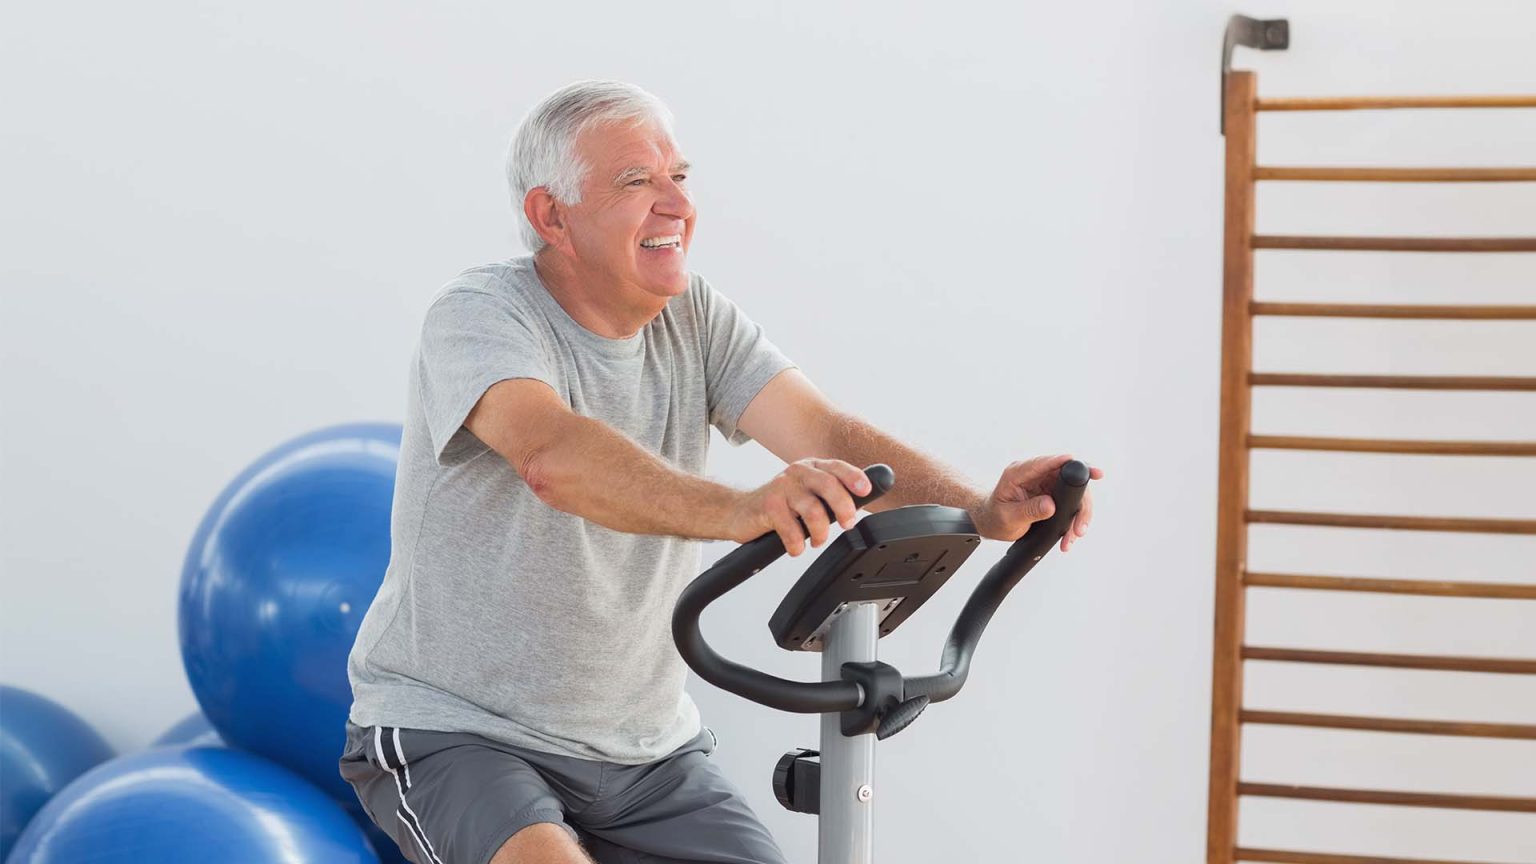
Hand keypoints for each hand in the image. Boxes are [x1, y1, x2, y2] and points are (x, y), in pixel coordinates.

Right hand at [731, 458, 871, 554]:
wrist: (741, 510)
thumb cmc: (781, 504)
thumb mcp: (808, 493)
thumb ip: (831, 497)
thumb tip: (858, 508)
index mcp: (812, 467)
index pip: (837, 467)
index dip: (854, 478)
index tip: (866, 491)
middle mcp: (798, 472)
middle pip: (828, 485)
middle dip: (843, 508)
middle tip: (847, 524)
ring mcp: (782, 487)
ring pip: (812, 510)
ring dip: (820, 532)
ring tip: (816, 540)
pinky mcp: (768, 505)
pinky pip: (790, 529)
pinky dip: (797, 544)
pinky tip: (796, 547)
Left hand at [973, 454, 1103, 551]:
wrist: (991, 521)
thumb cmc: (995, 517)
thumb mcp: (1008, 517)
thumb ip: (1029, 510)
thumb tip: (1051, 505)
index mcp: (1019, 472)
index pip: (1046, 462)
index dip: (1069, 464)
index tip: (1088, 469)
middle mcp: (1035, 473)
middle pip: (1068, 477)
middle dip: (1080, 502)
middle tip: (1079, 527)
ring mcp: (1045, 482)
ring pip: (1074, 491)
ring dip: (1078, 514)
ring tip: (1073, 536)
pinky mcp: (1053, 492)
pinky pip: (1071, 501)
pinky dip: (1073, 518)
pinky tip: (1069, 534)